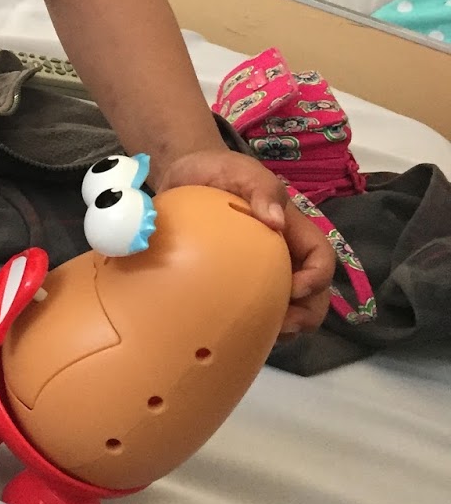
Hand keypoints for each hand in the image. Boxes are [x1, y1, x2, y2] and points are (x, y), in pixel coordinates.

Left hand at [157, 148, 333, 336]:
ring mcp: (262, 273)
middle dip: (307, 315)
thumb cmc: (217, 171)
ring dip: (284, 328)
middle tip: (281, 326)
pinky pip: (254, 314)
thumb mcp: (240, 170)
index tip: (293, 289)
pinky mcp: (237, 285)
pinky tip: (234, 331)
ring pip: (289, 310)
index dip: (317, 278)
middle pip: (314, 294)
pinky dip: (254, 327)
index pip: (322, 258)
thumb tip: (276, 222)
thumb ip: (261, 188)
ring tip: (260, 333)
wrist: (182, 176)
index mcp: (292, 230)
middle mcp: (284, 256)